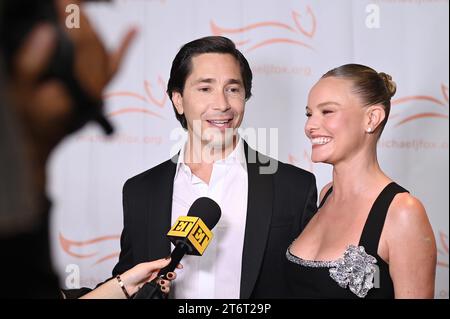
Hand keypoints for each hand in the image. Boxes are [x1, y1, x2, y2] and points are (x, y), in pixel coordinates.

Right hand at [8, 0, 136, 152]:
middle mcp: (97, 88)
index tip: (62, 0)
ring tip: (73, 10)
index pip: (82, 42)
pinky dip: (123, 47)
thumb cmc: (29, 119)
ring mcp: (101, 89)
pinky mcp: (100, 89)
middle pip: (95, 43)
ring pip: (103, 50)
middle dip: (80, 17)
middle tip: (65, 2)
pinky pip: (115, 65)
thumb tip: (47, 32)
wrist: (40, 141)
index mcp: (81, 88)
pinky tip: (133, 30)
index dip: (72, 15)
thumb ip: (31, 63)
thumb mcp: (21, 91)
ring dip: (90, 27)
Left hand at [119, 258, 182, 295]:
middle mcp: (155, 273)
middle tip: (169, 275)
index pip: (166, 264)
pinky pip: (163, 289)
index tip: (179, 266)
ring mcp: (155, 282)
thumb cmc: (132, 274)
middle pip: (169, 274)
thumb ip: (158, 263)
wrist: (126, 287)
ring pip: (167, 282)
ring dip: (167, 282)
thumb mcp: (146, 266)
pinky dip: (164, 289)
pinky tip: (161, 287)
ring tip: (162, 282)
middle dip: (171, 275)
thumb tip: (168, 259)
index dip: (173, 264)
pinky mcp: (154, 288)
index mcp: (154, 266)